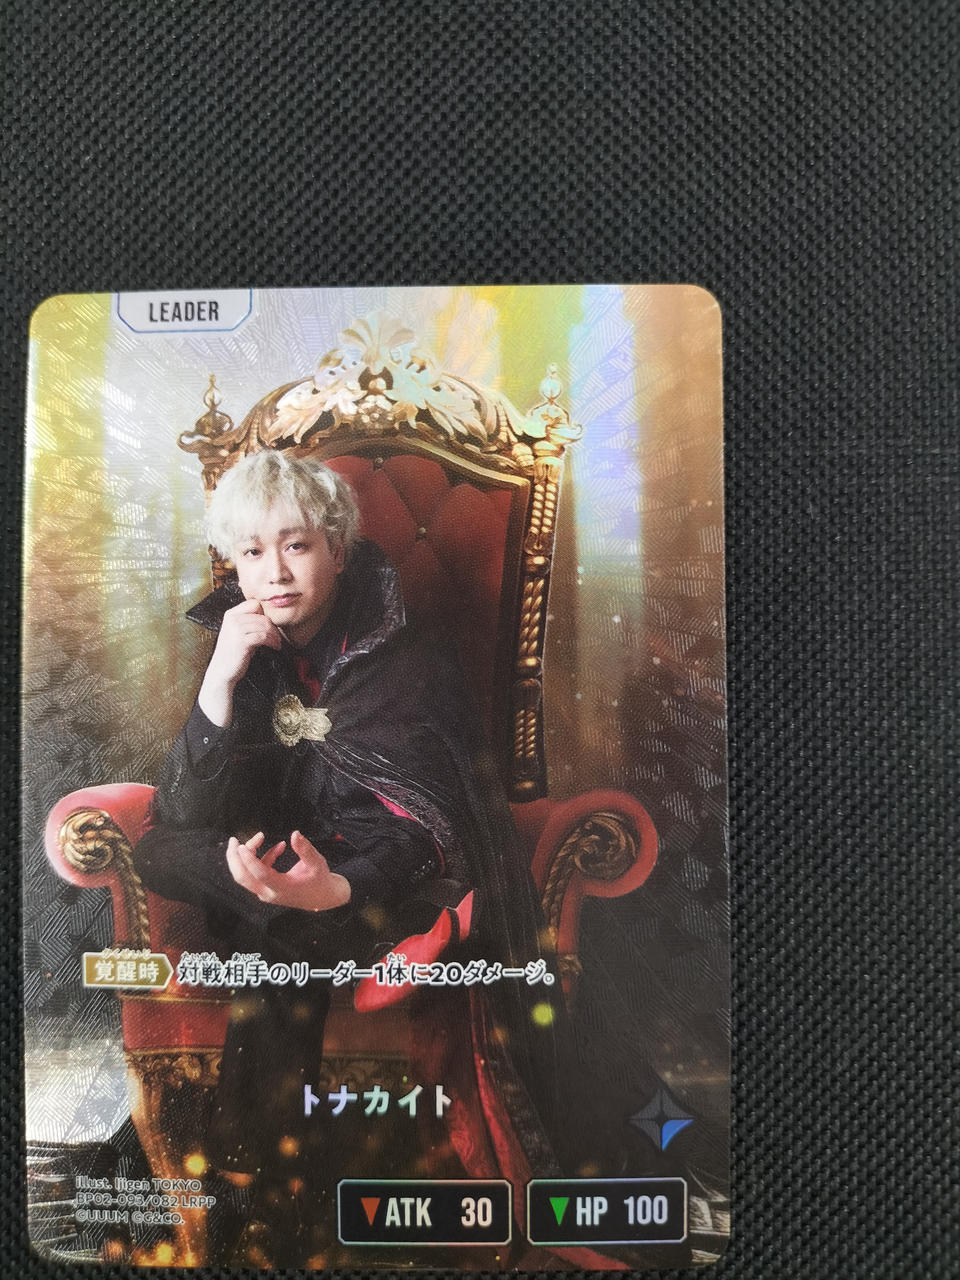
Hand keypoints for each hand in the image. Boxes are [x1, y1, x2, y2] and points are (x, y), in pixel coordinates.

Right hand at [198, 600, 282, 726]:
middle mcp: (232, 619)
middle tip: (277, 638)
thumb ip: (251, 623)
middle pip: (262, 615)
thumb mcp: (240, 633)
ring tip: (276, 644)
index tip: (269, 626)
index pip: (254, 604)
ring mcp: (236, 629)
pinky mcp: (242, 640)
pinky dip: (272, 642)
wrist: (221, 672)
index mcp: (231, 614)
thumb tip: (270, 618)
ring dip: (275, 635)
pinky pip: (263, 636)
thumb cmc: (233, 654)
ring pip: (265, 625)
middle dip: (273, 627)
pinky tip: (274, 647)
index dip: (265, 614)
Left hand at [225, 830, 351, 911]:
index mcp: (282, 888)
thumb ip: (305, 849)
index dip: (250, 859)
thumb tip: (295, 834)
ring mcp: (265, 892)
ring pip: (244, 876)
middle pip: (242, 877)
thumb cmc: (320, 880)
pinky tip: (278, 847)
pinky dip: (261, 858)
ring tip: (259, 837)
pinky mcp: (265, 888)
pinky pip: (255, 872)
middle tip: (234, 840)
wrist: (322, 897)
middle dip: (234, 858)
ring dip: (245, 856)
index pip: (261, 874)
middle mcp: (269, 892)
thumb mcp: (317, 863)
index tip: (242, 845)